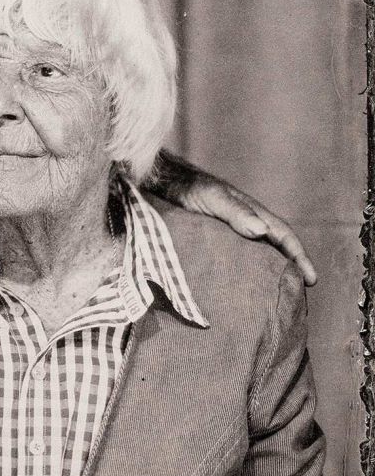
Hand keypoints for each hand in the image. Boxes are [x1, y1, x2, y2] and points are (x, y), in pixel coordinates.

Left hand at [150, 153, 314, 285]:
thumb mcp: (213, 199)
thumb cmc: (189, 187)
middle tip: (299, 293)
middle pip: (275, 246)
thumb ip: (236, 213)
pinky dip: (247, 269)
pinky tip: (242, 285)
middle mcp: (246, 221)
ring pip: (258, 252)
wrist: (163, 181)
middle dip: (291, 267)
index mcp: (252, 213)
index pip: (283, 235)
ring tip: (275, 294)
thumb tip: (264, 232)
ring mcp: (230, 230)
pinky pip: (238, 255)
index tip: (313, 279)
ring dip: (270, 270)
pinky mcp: (214, 237)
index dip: (300, 256)